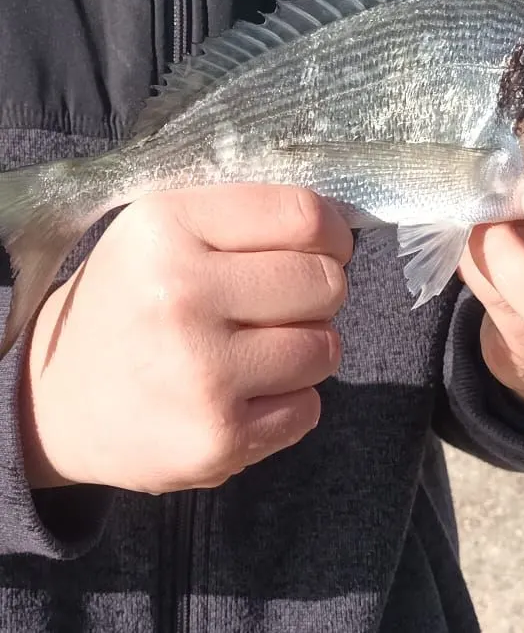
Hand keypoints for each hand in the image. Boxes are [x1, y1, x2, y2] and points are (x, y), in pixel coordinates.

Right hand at [20, 185, 351, 492]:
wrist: (54, 403)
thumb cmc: (129, 303)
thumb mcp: (165, 231)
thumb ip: (247, 218)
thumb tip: (338, 227)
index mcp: (166, 227)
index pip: (305, 216)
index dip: (333, 235)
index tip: (326, 249)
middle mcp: (180, 295)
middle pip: (326, 283)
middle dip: (317, 295)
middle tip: (276, 306)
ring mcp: (200, 372)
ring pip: (326, 348)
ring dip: (306, 350)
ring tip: (254, 351)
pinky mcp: (216, 439)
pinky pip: (309, 408)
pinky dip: (289, 402)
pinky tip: (242, 394)